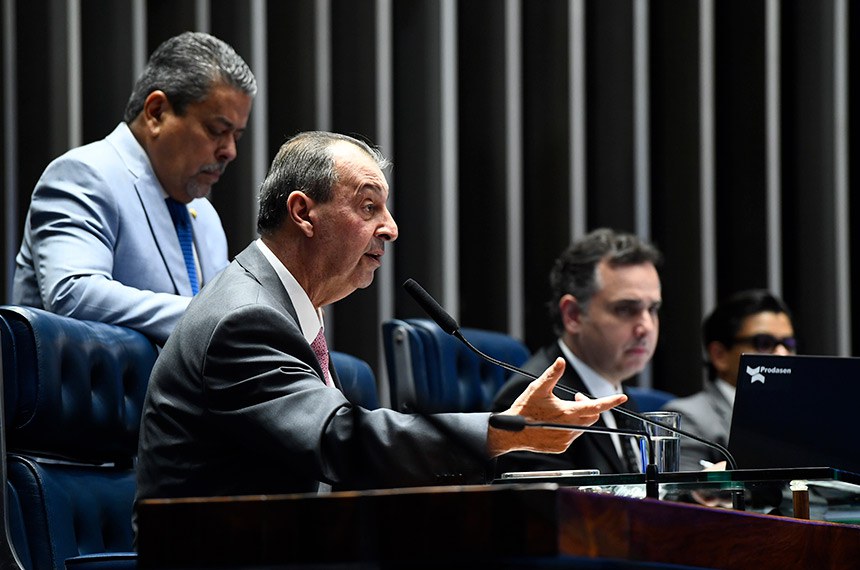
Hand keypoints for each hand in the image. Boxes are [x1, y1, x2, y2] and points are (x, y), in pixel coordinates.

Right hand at [487, 357, 626, 456]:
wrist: (510, 433)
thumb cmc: (524, 410)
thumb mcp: (537, 388)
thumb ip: (552, 374)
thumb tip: (561, 361)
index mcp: (567, 412)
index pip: (595, 406)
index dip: (610, 401)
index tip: (621, 397)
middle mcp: (569, 428)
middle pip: (591, 417)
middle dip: (588, 406)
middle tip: (575, 398)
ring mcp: (565, 439)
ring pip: (582, 427)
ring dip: (577, 417)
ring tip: (560, 411)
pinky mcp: (560, 447)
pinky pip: (572, 436)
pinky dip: (569, 428)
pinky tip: (554, 422)